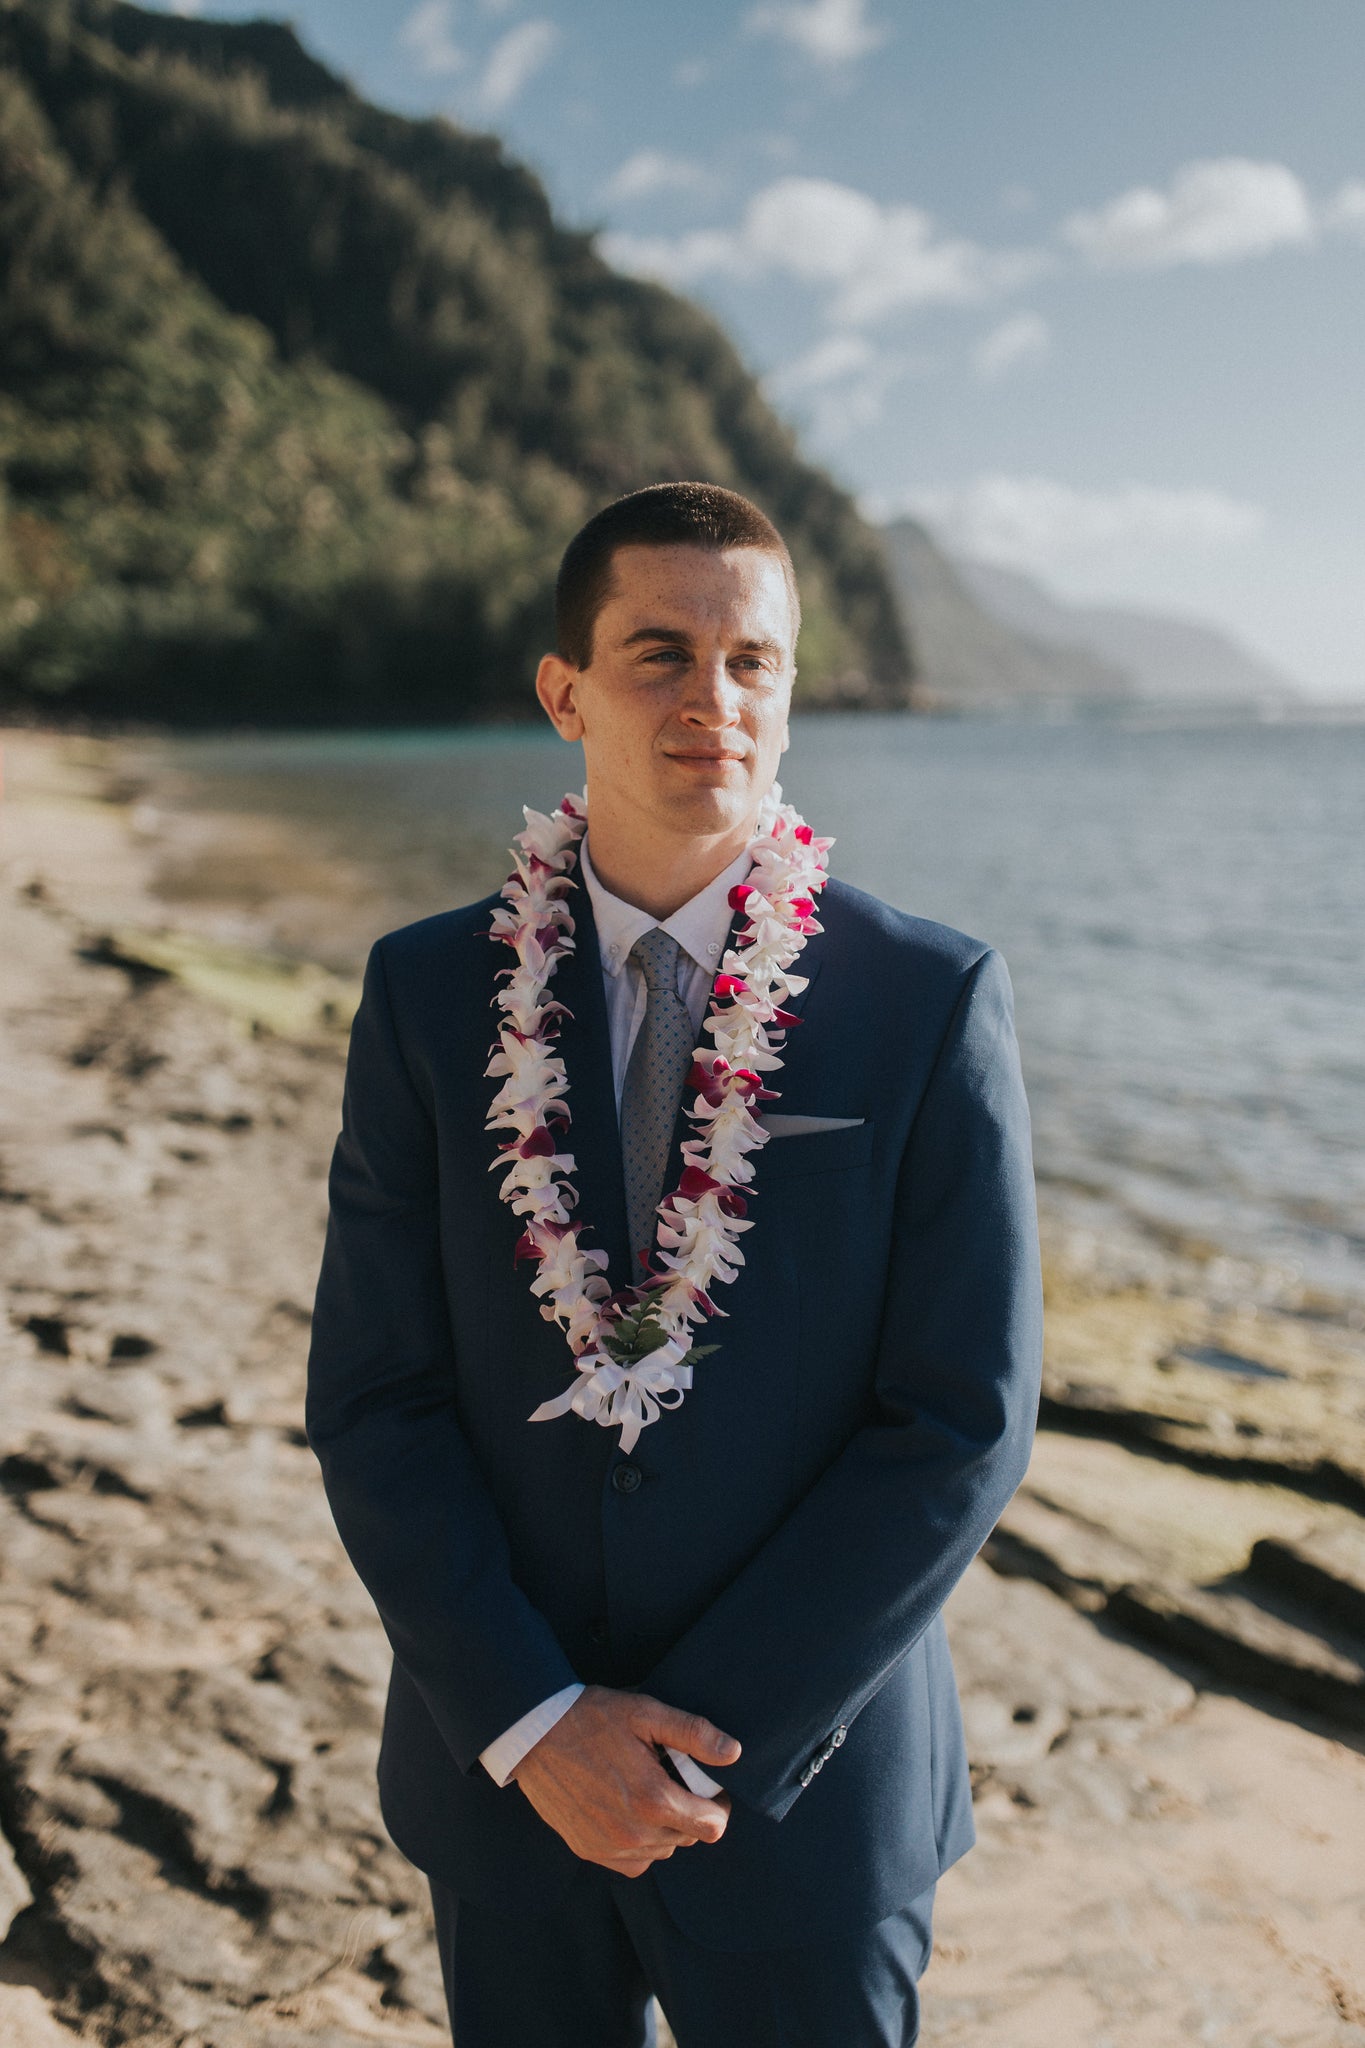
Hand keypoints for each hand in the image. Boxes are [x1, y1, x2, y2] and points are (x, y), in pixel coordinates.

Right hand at [511, 1684, 740, 1877]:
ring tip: (647, 1790)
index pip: (712, 1826)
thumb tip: (734, 1753)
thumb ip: (693, 1734)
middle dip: (690, 1811)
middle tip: (672, 1778)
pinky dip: (639, 1842)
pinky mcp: (588, 1850)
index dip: (718, 1805)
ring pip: (662, 1850)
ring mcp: (609, 1847)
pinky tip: (627, 1810)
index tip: (708, 1787)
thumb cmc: (591, 1718)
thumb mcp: (645, 1713)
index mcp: (653, 1800)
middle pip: (688, 1838)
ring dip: (665, 1828)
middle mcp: (633, 1834)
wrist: (533, 1734)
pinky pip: (633, 1861)